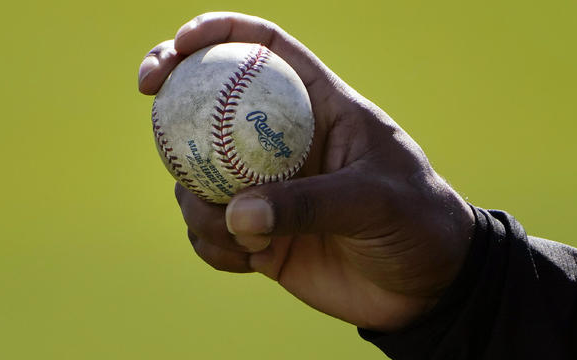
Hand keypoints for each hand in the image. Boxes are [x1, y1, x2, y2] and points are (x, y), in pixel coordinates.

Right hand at [138, 12, 474, 331]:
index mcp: (319, 108)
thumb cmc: (416, 222)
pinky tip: (246, 260)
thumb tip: (236, 212)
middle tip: (151, 97)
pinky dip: (212, 245)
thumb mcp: (374, 200)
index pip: (264, 49)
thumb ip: (309, 204)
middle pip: (212, 103)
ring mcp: (266, 189)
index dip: (219, 33)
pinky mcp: (258, 235)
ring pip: (200, 177)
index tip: (180, 44)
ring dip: (196, 202)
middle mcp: (284, 142)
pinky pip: (212, 233)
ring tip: (237, 236)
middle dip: (173, 96)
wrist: (425, 285)